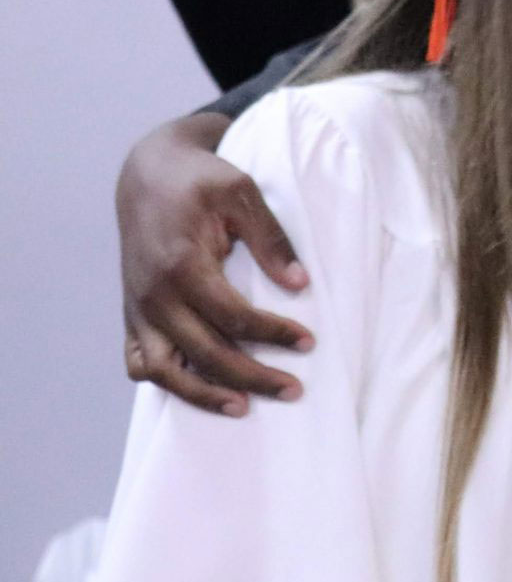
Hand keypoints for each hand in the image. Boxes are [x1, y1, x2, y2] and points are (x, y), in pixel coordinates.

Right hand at [116, 113, 312, 415]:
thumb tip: (299, 284)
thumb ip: (271, 238)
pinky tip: (201, 391)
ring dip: (203, 394)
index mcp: (181, 265)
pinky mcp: (132, 314)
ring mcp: (138, 308)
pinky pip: (140, 363)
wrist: (147, 174)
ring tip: (244, 407)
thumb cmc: (199, 181)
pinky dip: (167, 383)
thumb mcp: (241, 193)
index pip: (233, 317)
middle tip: (293, 390)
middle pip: (204, 353)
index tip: (309, 343)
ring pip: (161, 371)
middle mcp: (153, 294)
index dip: (274, 334)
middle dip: (252, 377)